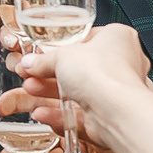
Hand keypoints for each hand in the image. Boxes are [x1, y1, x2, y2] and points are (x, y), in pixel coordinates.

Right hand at [11, 25, 151, 152]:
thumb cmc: (101, 73)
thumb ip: (43, 59)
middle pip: (79, 68)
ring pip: (78, 92)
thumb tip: (31, 62)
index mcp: (118, 38)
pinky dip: (60, 114)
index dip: (61, 47)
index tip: (41, 54)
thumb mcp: (62, 56)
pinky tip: (42, 112)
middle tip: (32, 74)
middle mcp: (121, 64)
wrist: (116, 110)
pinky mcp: (108, 114)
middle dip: (51, 73)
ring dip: (51, 93)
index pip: (86, 39)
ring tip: (31, 89)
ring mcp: (115, 91)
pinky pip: (80, 113)